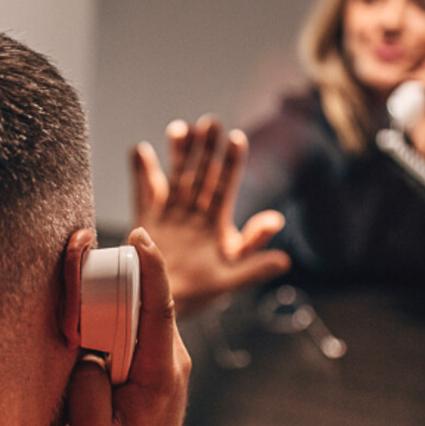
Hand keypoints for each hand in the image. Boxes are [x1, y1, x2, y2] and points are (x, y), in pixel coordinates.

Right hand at [65, 227, 191, 425]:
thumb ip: (87, 385)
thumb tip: (86, 351)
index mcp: (160, 372)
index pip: (159, 309)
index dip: (151, 269)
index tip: (139, 237)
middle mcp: (170, 358)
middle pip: (148, 300)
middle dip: (122, 269)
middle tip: (87, 249)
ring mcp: (165, 358)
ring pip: (142, 310)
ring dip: (115, 290)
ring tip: (83, 277)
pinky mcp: (154, 360)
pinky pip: (136, 324)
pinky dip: (115, 310)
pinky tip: (90, 310)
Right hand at [132, 115, 289, 316]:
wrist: (163, 303)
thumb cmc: (201, 291)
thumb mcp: (230, 279)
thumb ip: (253, 265)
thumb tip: (284, 260)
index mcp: (215, 222)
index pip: (225, 187)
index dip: (232, 163)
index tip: (237, 139)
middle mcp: (193, 212)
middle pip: (201, 175)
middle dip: (206, 149)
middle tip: (211, 122)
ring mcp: (169, 214)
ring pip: (176, 177)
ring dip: (178, 154)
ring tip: (180, 129)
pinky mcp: (145, 220)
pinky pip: (144, 193)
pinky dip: (142, 172)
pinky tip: (140, 150)